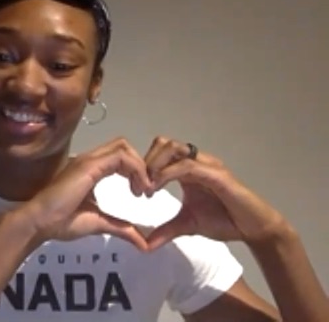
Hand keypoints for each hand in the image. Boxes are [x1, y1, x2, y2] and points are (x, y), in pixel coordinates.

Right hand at [19, 138, 155, 251]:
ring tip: (144, 189)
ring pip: (123, 147)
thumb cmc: (61, 222)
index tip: (142, 193)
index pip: (119, 156)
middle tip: (146, 189)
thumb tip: (143, 243)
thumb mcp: (99, 223)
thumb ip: (121, 228)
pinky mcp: (88, 166)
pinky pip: (120, 157)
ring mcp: (88, 160)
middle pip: (123, 146)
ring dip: (140, 165)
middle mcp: (89, 160)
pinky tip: (138, 189)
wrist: (39, 222)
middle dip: (141, 164)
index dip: (136, 170)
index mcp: (90, 170)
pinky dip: (136, 169)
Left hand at [142, 137, 288, 249]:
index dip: (143, 165)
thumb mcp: (187, 225)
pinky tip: (158, 188)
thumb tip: (145, 245)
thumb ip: (165, 230)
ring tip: (148, 187)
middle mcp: (197, 161)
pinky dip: (168, 174)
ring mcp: (207, 165)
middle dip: (146, 160)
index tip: (134, 187)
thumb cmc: (224, 221)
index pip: (159, 151)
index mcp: (187, 169)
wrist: (254, 228)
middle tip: (139, 184)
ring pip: (174, 148)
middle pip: (163, 143)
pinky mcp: (217, 175)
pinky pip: (189, 166)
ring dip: (155, 164)